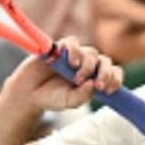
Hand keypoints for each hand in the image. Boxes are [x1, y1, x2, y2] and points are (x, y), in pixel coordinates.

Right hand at [3, 38, 121, 112]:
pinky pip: (73, 42)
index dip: (115, 79)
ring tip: (77, 79)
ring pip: (92, 52)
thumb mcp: (69, 102)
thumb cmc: (51, 98)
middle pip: (105, 61)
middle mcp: (88, 64)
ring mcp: (75, 55)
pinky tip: (72, 64)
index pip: (113, 72)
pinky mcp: (60, 48)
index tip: (108, 90)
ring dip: (89, 66)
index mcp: (94, 77)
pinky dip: (75, 51)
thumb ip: (82, 96)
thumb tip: (93, 84)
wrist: (29, 93)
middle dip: (105, 73)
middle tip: (98, 86)